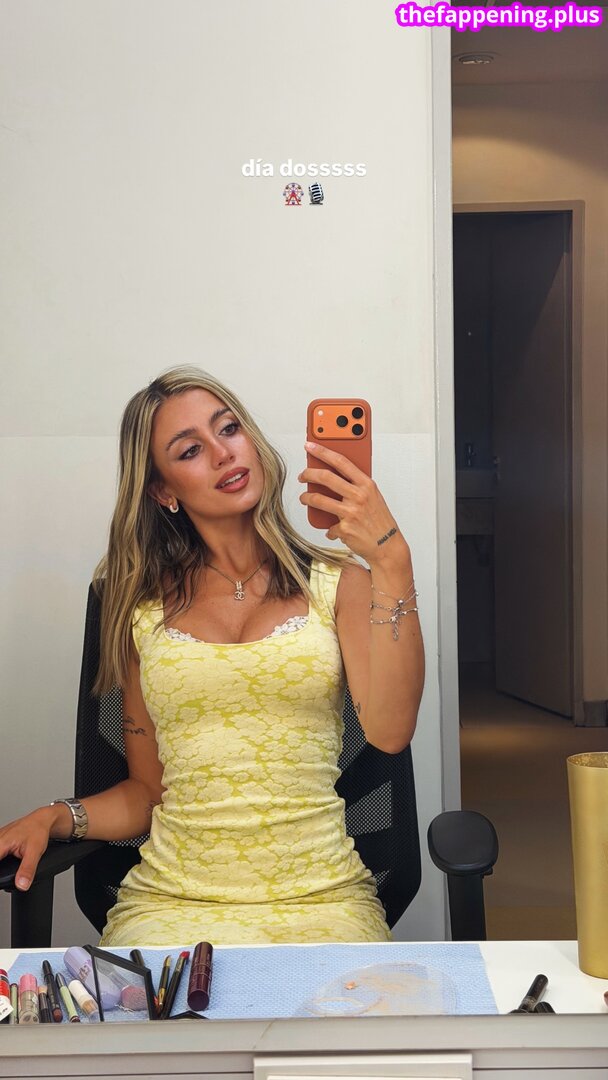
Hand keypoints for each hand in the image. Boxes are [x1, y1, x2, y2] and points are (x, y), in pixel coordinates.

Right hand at [0, 806, 61, 890]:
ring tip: (14, 862)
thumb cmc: (37, 831)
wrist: (41, 821)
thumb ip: (27, 870)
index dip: (0, 873)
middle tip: (15, 867)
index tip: (3, 877)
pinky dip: (2, 859)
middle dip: (2, 869)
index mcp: (1, 843)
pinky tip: (6, 860)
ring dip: (1, 865)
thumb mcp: (35, 852)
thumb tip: (21, 885)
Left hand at [298, 441, 410, 568]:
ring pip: (319, 500)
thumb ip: (356, 485)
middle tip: (302, 475)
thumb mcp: (373, 496)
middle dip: (308, 474)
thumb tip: (332, 475)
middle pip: (326, 477)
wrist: (388, 545)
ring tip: (305, 498)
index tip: (310, 445)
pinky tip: (333, 529)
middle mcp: (359, 496)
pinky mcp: (344, 529)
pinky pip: (328, 525)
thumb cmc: (380, 520)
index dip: (323, 451)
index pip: (341, 461)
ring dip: (307, 498)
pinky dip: (329, 528)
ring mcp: (351, 513)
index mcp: (366, 484)